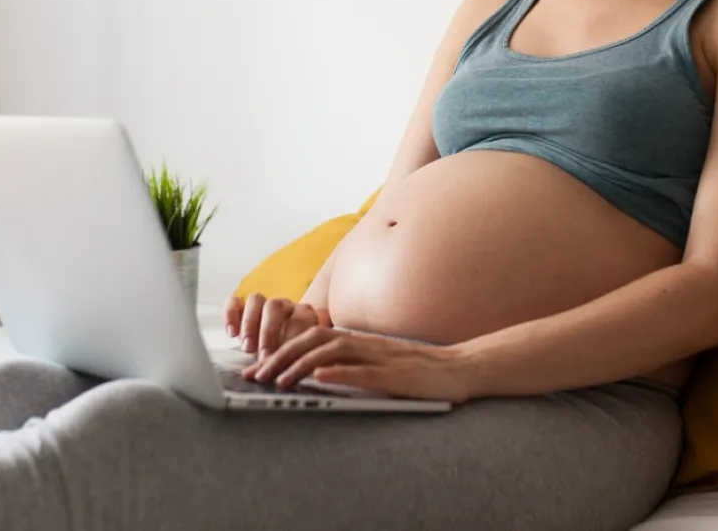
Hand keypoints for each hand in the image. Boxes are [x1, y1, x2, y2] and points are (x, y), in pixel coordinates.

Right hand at [224, 293, 330, 356]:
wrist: (275, 351)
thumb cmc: (291, 357)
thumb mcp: (295, 360)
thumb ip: (293, 362)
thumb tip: (288, 374)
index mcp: (304, 314)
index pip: (300, 318)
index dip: (292, 339)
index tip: (284, 360)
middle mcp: (284, 305)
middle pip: (275, 306)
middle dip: (268, 332)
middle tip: (263, 357)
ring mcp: (262, 303)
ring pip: (254, 300)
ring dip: (249, 325)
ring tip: (247, 349)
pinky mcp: (241, 306)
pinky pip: (234, 302)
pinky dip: (230, 315)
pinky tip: (231, 334)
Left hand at [243, 326, 475, 403]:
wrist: (461, 369)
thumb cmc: (420, 372)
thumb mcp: (380, 364)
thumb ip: (352, 365)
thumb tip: (316, 374)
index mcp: (360, 340)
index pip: (312, 337)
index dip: (282, 348)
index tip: (259, 366)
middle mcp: (366, 344)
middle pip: (314, 340)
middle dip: (281, 355)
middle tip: (256, 375)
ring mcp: (381, 357)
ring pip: (332, 352)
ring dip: (301, 364)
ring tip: (278, 379)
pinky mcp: (396, 375)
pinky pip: (363, 370)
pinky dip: (339, 371)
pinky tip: (319, 377)